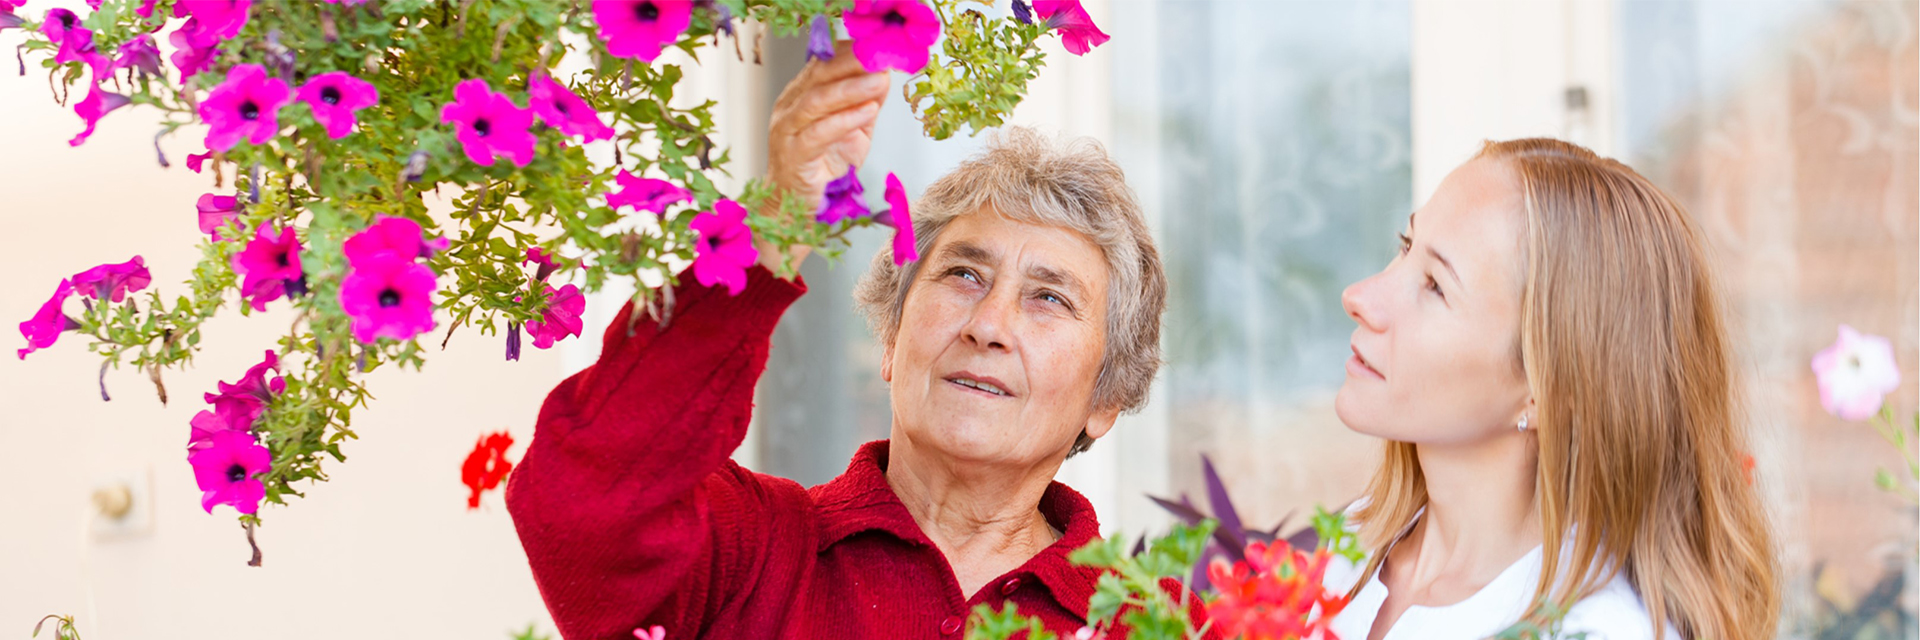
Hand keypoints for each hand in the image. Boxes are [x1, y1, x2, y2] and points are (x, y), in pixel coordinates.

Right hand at [760, 41, 889, 273]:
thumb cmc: (821, 170)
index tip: (881, 46)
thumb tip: (885, 75)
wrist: (794, 211)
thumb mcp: (851, 132)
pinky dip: (845, 120)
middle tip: (883, 56)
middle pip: (818, 75)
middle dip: (853, 63)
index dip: (852, 53)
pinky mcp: (793, 157)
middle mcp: (788, 109)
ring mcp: (786, 132)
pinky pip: (818, 134)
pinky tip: (867, 111)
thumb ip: (865, 104)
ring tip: (880, 79)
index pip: (823, 63)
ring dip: (851, 88)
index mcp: (799, 96)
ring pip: (816, 101)